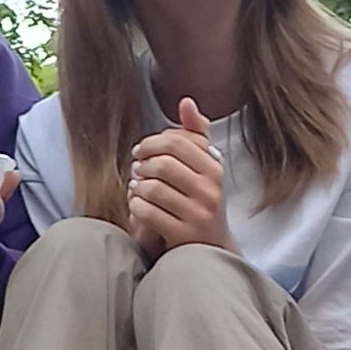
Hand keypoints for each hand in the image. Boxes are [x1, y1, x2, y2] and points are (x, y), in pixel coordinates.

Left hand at [126, 98, 227, 256]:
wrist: (210, 248)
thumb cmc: (201, 201)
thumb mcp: (205, 167)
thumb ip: (195, 133)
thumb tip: (186, 101)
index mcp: (215, 169)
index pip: (177, 142)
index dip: (151, 143)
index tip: (141, 151)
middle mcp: (211, 191)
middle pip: (163, 163)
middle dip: (142, 164)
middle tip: (136, 168)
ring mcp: (198, 214)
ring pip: (153, 187)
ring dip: (137, 185)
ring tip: (136, 185)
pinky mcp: (183, 235)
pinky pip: (147, 211)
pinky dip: (136, 204)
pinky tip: (137, 203)